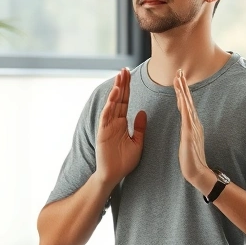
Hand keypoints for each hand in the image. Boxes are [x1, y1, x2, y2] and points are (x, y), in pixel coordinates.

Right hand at [95, 68, 147, 186]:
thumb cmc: (125, 161)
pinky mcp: (102, 133)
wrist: (114, 175)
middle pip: (118, 99)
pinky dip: (109, 107)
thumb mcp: (138, 142)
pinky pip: (106, 118)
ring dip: (115, 92)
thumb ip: (140, 127)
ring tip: (119, 78)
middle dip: (122, 84)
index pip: (125, 101)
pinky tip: (113, 97)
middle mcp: (114, 121)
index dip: (128, 88)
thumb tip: (143, 112)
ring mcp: (107, 126)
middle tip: (124, 69)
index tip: (129, 74)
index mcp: (122, 122)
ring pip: (111, 105)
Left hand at [173, 69, 214, 194]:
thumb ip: (186, 127)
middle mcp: (193, 122)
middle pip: (187, 100)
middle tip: (179, 71)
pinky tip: (182, 99)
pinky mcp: (189, 135)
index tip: (178, 77)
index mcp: (191, 123)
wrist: (197, 172)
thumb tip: (184, 119)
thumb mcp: (187, 138)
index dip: (182, 90)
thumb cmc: (191, 158)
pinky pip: (187, 118)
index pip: (185, 103)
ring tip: (178, 79)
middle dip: (182, 85)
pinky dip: (185, 107)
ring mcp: (192, 128)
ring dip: (183, 92)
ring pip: (187, 106)